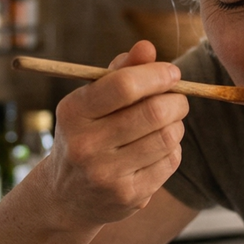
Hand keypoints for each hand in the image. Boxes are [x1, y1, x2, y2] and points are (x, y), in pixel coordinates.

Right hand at [39, 41, 188, 227]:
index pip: (124, 85)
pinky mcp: (128, 196)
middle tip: (177, 99)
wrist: (66, 196)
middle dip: (176, 100)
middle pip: (154, 112)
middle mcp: (86, 145)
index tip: (172, 73)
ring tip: (166, 124)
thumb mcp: (91, 100)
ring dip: (177, 125)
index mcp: (74, 112)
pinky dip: (173, 149)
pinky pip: (170, 161)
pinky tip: (158, 148)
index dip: (157, 75)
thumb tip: (147, 47)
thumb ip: (119, 71)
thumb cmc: (86, 134)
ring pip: (168, 137)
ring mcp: (106, 174)